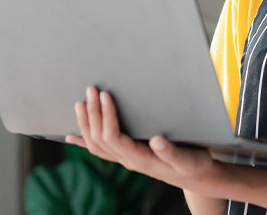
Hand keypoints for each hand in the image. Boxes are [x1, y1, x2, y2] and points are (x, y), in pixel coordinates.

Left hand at [65, 86, 221, 193]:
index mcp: (140, 159)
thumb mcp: (187, 159)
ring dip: (86, 123)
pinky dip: (83, 141)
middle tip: (91, 89)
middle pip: (100, 138)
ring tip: (81, 103)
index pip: (114, 137)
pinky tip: (71, 136)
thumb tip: (157, 140)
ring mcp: (125, 159)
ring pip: (96, 144)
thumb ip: (171, 152)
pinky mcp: (126, 155)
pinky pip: (99, 149)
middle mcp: (128, 161)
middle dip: (93, 113)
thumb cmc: (192, 165)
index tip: (105, 95)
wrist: (195, 177)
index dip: (107, 116)